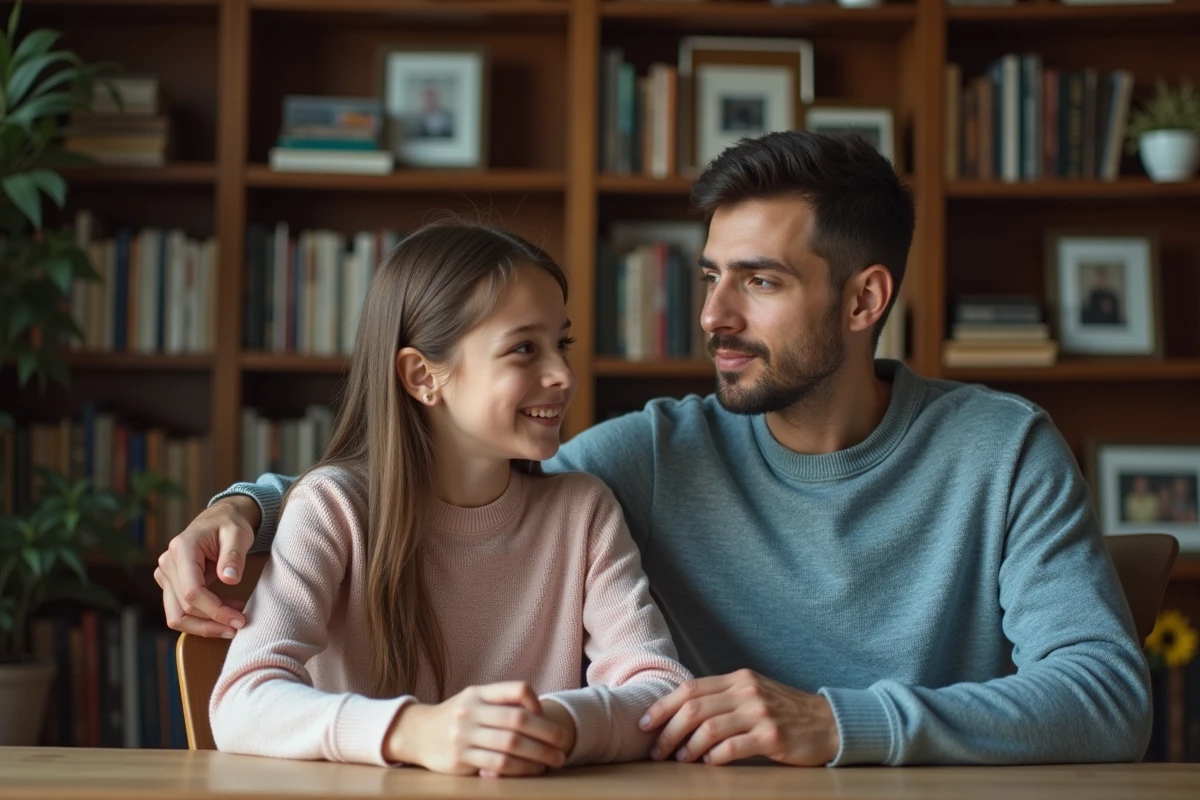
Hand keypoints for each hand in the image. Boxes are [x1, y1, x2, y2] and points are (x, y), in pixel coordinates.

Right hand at [154, 495, 260, 637]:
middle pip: (183, 608)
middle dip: (213, 622)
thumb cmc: (230, 524)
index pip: (192, 591)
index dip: (216, 611)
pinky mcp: (169, 583)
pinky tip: (223, 615)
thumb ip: (234, 555)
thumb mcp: (239, 534)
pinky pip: (179, 610)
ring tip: (232, 624)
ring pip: (176, 615)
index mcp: (182, 548)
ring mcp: (165, 574)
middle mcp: (167, 563)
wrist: (219, 518)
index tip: (239, 620)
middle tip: (240, 625)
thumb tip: (230, 579)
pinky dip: (200, 618)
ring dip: (204, 626)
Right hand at [385, 681, 570, 776]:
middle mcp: (471, 711)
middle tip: (563, 742)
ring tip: (555, 760)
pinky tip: (533, 770)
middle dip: (547, 733)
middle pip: (518, 721)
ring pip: (511, 744)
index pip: (516, 689)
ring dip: (539, 754)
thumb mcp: (473, 699)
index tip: (544, 714)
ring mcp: (464, 735)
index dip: (535, 701)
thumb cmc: (456, 716)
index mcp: (478, 693)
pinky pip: (498, 764)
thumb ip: (501, 701)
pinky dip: (521, 768)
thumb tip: (538, 711)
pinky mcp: (461, 758)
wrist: (417, 733)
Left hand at [638, 669, 839, 766]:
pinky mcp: (772, 736)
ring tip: (678, 760)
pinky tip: (707, 764)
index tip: (644, 723)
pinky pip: (732, 746)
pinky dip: (714, 757)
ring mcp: (760, 712)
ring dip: (687, 747)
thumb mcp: (753, 695)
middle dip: (668, 731)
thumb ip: (723, 698)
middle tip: (656, 750)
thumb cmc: (785, 712)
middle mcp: (746, 691)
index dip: (663, 706)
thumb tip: (681, 714)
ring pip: (708, 728)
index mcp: (738, 679)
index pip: (690, 688)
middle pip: (694, 708)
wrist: (829, 723)